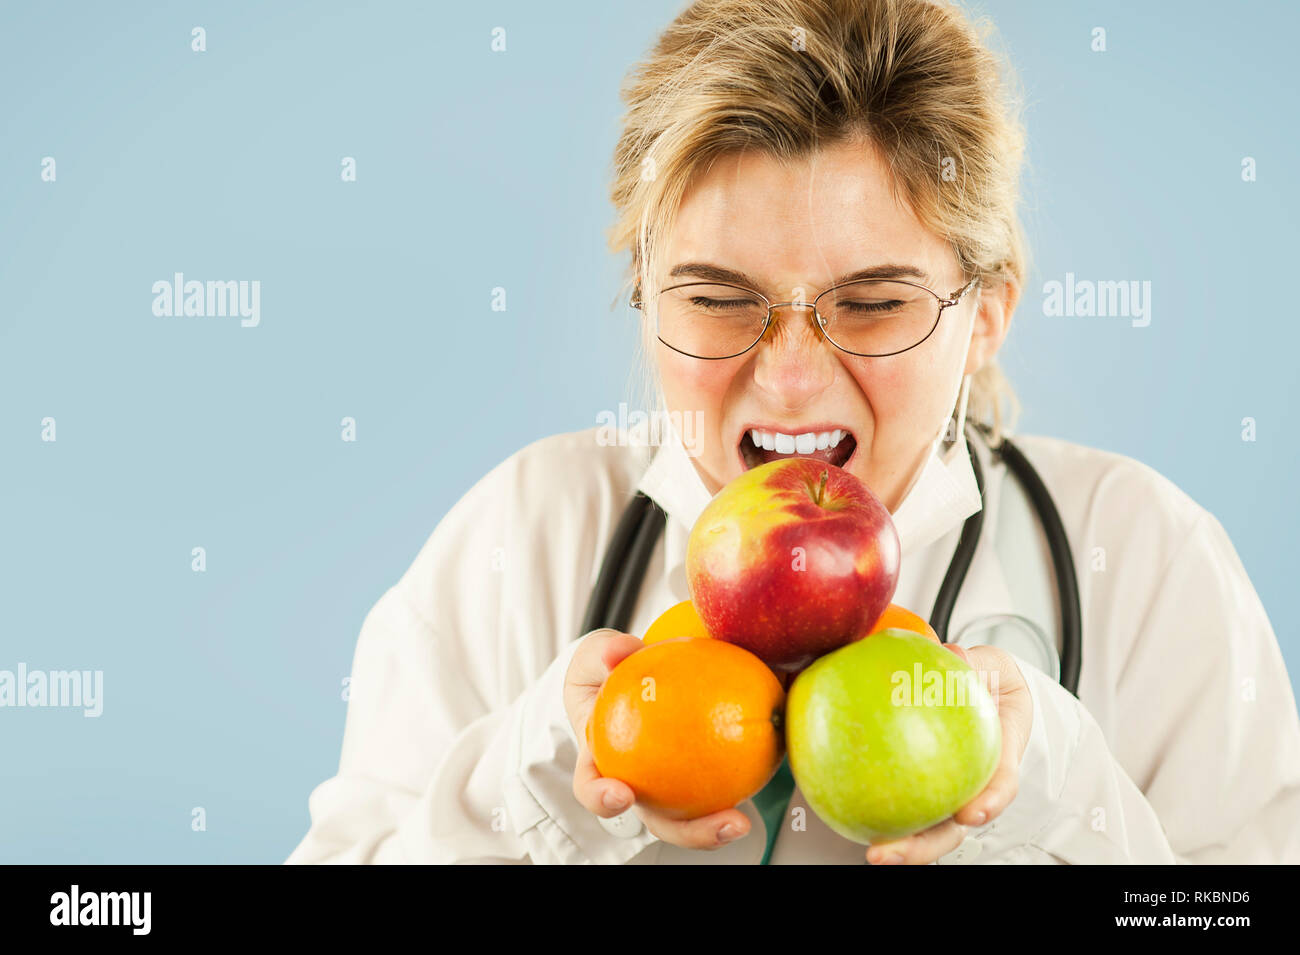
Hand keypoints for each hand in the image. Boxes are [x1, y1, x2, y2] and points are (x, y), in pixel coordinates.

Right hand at [564, 629, 753, 849]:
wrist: (638, 669)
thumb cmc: (606, 672)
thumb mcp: (596, 655)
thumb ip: (604, 653)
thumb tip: (617, 654)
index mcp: (602, 760)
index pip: (593, 786)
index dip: (603, 798)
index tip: (622, 795)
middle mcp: (639, 782)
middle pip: (660, 820)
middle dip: (690, 832)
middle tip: (723, 823)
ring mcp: (674, 785)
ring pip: (697, 815)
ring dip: (721, 824)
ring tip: (745, 820)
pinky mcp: (707, 773)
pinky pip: (730, 775)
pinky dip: (753, 767)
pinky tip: (774, 751)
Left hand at [864, 643, 1032, 864]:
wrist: (983, 688)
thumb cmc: (989, 683)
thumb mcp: (991, 666)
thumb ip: (975, 663)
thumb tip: (954, 655)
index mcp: (997, 759)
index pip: (999, 785)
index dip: (988, 801)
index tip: (970, 813)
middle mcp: (970, 787)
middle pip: (952, 828)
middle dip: (922, 847)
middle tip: (889, 853)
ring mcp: (944, 795)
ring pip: (924, 830)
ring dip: (899, 847)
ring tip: (873, 854)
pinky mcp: (915, 791)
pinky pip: (892, 800)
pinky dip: (870, 808)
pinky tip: (841, 811)